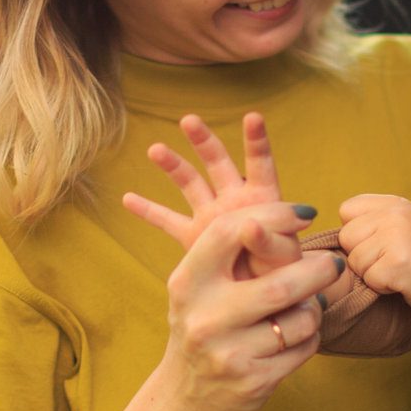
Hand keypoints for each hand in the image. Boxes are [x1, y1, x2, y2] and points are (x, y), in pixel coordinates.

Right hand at [123, 111, 310, 280]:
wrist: (262, 293)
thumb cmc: (282, 272)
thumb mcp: (283, 259)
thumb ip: (270, 243)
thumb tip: (250, 227)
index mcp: (262, 199)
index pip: (260, 165)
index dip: (257, 141)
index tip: (253, 117)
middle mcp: (234, 200)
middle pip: (218, 164)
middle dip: (204, 141)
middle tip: (189, 121)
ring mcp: (212, 216)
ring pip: (190, 183)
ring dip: (173, 165)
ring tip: (154, 150)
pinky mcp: (194, 237)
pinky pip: (168, 221)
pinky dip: (149, 211)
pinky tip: (127, 198)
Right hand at [159, 204, 338, 410]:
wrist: (186, 396)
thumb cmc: (203, 324)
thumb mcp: (199, 287)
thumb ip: (233, 252)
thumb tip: (294, 215)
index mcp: (187, 283)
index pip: (228, 232)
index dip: (272, 215)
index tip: (305, 214)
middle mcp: (204, 318)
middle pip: (280, 285)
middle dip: (318, 270)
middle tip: (334, 263)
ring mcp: (228, 354)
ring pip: (300, 320)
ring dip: (314, 309)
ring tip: (309, 305)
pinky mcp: (254, 381)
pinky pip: (304, 348)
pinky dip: (311, 336)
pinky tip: (299, 334)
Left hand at [335, 193, 410, 309]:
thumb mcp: (401, 223)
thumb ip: (371, 220)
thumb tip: (330, 237)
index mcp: (392, 203)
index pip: (346, 210)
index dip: (355, 231)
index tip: (376, 241)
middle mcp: (394, 215)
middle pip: (346, 237)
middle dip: (360, 254)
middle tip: (388, 258)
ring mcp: (396, 238)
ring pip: (355, 261)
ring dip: (371, 272)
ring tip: (396, 268)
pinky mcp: (397, 265)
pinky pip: (369, 278)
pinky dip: (381, 286)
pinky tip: (400, 280)